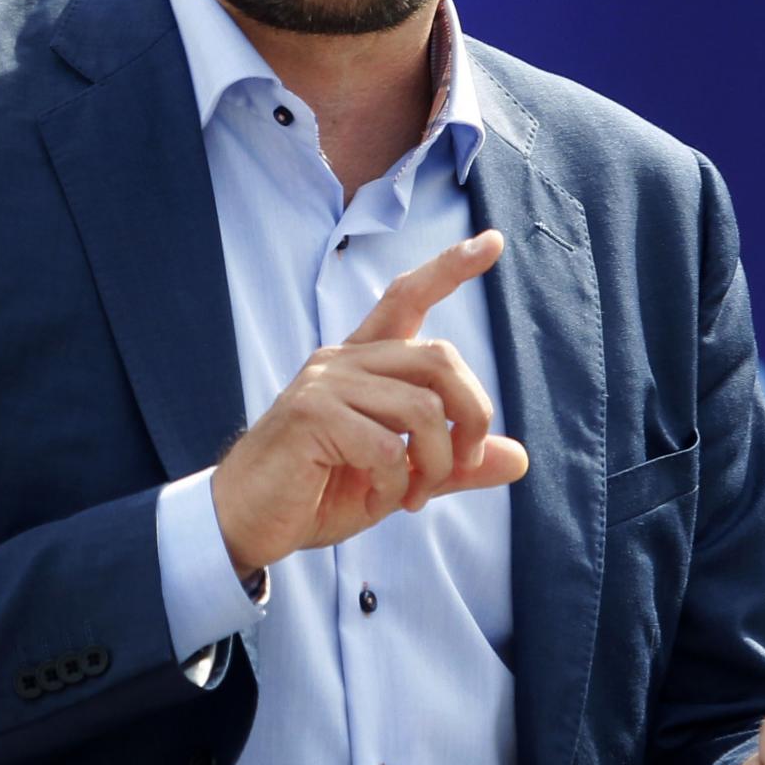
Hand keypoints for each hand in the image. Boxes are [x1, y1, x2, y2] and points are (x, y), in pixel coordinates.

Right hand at [210, 230, 529, 573]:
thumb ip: (451, 465)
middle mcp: (341, 361)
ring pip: (422, 408)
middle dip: (473, 415)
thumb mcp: (398, 479)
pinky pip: (387, 447)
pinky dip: (397, 485)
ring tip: (413, 496)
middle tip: (465, 464)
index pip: (406, 298)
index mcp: (361, 364)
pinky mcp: (310, 416)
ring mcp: (323, 384)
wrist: (245, 522)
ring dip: (437, 463)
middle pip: (440, 358)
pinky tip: (381, 501)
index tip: (492, 242)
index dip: (450, 269)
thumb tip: (519, 459)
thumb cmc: (317, 494)